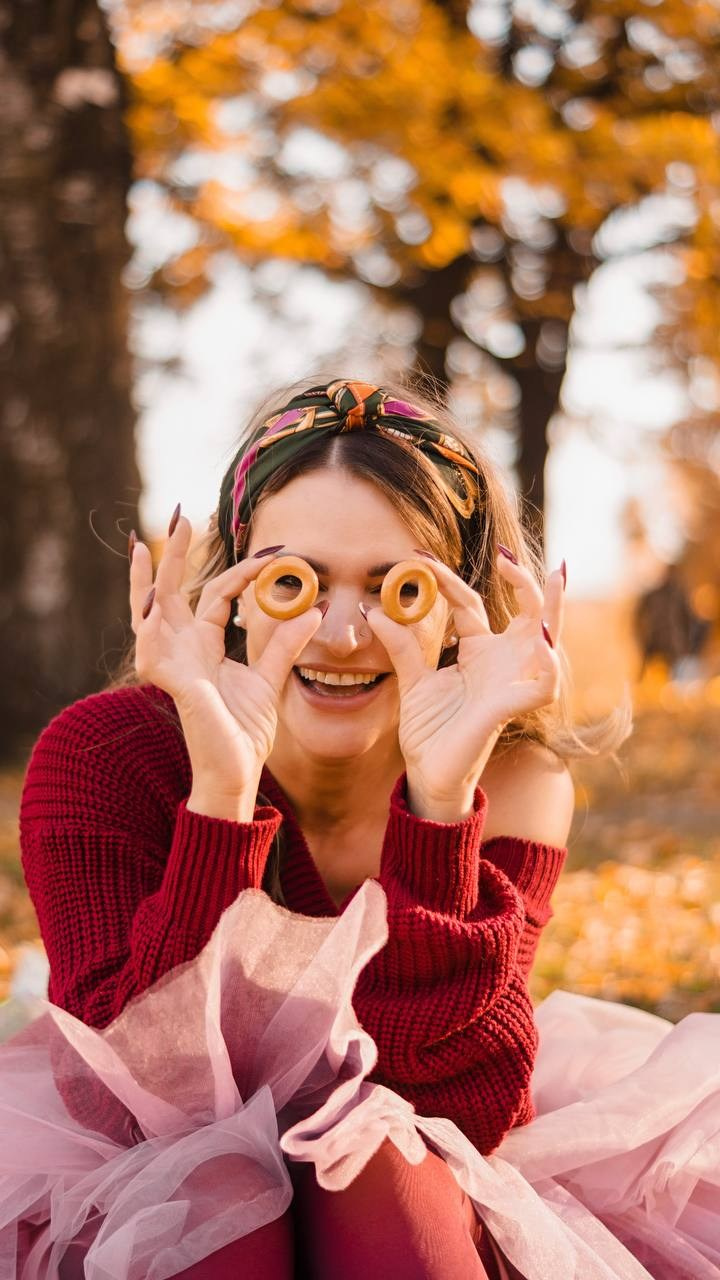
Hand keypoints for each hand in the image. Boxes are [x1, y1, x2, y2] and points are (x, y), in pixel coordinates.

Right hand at [129, 511, 323, 803]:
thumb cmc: (246, 732)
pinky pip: (151, 647)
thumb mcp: (270, 679)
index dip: (244, 572)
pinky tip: (151, 599)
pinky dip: (148, 622)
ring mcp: (172, 664)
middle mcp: (183, 649)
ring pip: (149, 613)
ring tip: (146, 546)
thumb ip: (285, 645)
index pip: (218, 596)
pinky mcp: (171, 682)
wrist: (236, 771)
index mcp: (205, 646)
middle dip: (171, 555)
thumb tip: (313, 611)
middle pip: (171, 593)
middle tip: (177, 516)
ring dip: (146, 580)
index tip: (274, 553)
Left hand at [365, 553, 564, 816]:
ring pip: (548, 638)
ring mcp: (511, 681)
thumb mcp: (412, 680)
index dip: (449, 578)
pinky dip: (547, 663)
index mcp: (477, 651)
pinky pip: (543, 684)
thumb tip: (373, 609)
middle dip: (526, 582)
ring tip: (554, 580)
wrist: (428, 772)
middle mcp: (501, 661)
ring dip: (555, 610)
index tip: (420, 555)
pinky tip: (539, 644)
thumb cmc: (429, 730)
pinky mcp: (513, 707)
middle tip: (506, 556)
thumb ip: (401, 646)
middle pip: (527, 611)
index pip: (469, 603)